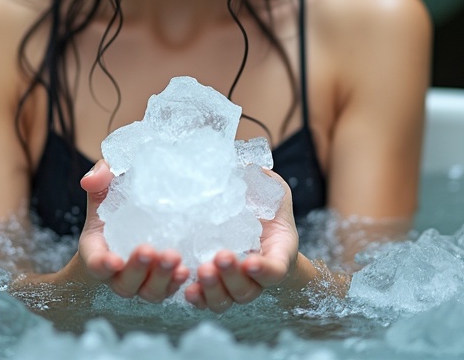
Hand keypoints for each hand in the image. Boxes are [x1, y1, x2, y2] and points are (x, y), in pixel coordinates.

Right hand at [72, 160, 189, 301]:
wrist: (137, 219)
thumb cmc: (118, 202)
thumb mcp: (107, 187)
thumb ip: (99, 179)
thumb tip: (90, 180)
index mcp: (98, 251)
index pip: (95, 264)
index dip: (103, 265)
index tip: (114, 260)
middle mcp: (118, 273)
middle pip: (124, 283)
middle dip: (136, 270)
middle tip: (148, 250)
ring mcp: (142, 281)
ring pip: (149, 292)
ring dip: (161, 278)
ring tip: (173, 257)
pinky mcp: (163, 282)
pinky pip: (170, 290)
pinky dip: (177, 284)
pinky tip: (187, 270)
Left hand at [184, 171, 301, 312]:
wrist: (256, 231)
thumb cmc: (266, 210)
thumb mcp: (271, 192)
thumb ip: (264, 182)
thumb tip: (248, 163)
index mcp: (277, 255)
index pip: (275, 270)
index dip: (264, 270)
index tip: (250, 261)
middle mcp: (256, 277)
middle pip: (247, 290)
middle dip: (232, 276)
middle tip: (221, 256)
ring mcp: (235, 285)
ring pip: (226, 300)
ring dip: (213, 289)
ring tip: (202, 270)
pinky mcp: (214, 285)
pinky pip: (206, 299)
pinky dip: (197, 297)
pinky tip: (186, 288)